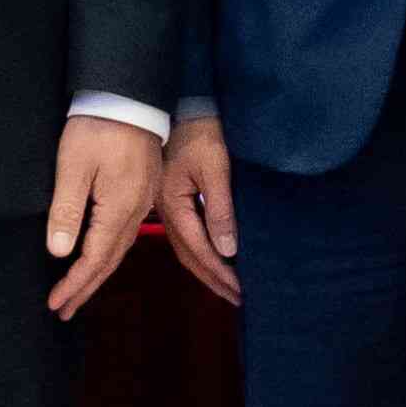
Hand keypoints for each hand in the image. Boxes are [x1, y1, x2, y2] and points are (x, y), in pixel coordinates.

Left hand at [40, 112, 162, 323]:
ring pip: (119, 249)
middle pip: (110, 261)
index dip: (74, 284)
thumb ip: (67, 210)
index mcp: (119, 208)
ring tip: (77, 292)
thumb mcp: (74, 166)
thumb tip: (59, 252)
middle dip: (85, 288)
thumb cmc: (97, 126)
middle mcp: (136, 211)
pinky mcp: (143, 190)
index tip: (55, 304)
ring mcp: (143, 201)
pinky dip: (108, 253)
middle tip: (64, 310)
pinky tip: (98, 256)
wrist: (130, 95)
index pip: (94, 259)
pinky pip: (125, 233)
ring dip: (97, 273)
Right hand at [160, 113, 242, 308]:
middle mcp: (166, 211)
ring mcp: (166, 207)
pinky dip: (199, 254)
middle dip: (213, 279)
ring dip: (206, 270)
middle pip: (189, 256)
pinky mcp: (171, 201)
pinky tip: (212, 258)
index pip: (200, 249)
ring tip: (227, 287)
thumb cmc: (201, 133)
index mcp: (174, 205)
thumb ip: (219, 209)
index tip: (240, 290)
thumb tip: (227, 249)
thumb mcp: (215, 169)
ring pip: (185, 249)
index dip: (221, 272)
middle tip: (237, 298)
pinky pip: (185, 236)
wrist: (182, 108)